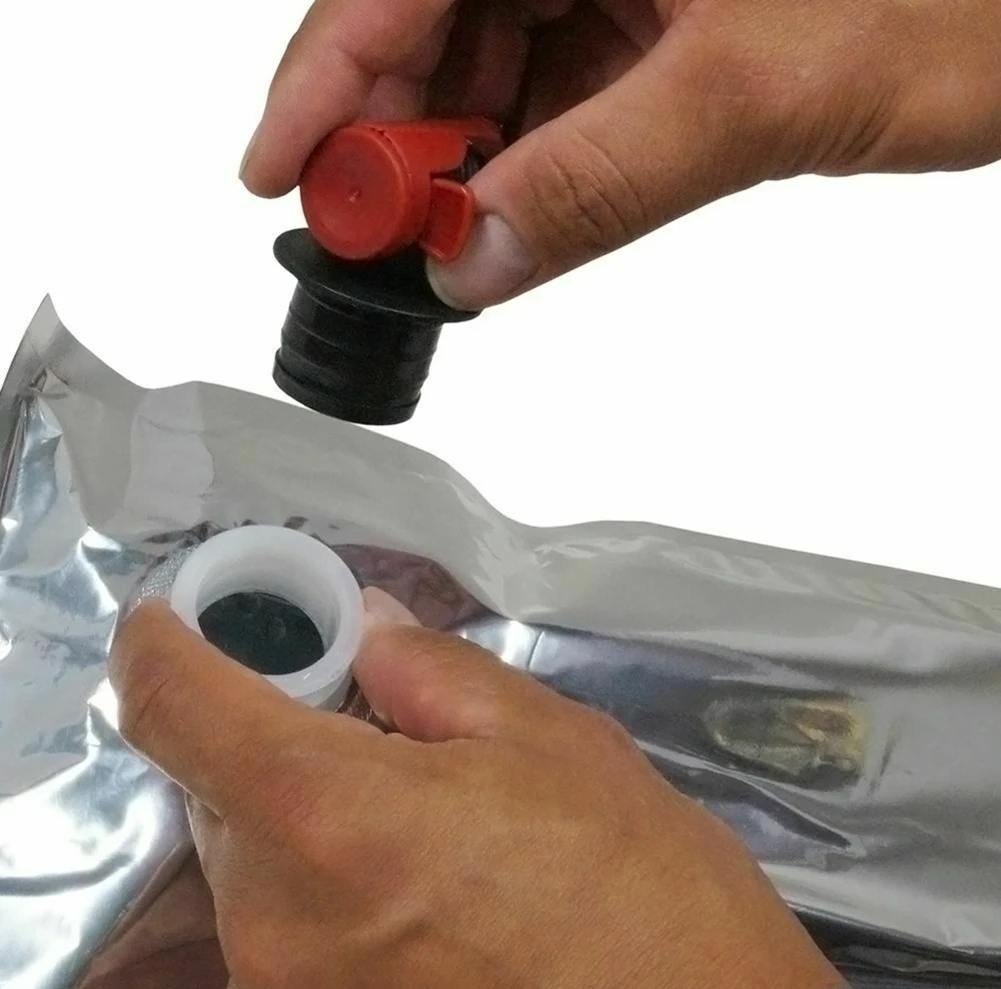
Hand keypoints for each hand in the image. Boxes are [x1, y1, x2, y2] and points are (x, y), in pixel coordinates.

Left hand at [109, 589, 843, 988]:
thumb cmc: (639, 891)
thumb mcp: (545, 735)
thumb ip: (429, 671)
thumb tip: (370, 632)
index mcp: (332, 817)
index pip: (180, 707)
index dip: (160, 644)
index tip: (168, 617)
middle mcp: (279, 922)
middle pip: (218, 782)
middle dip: (273, 725)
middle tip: (356, 704)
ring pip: (251, 854)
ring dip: (304, 804)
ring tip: (414, 799)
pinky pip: (284, 921)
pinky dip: (324, 871)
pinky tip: (417, 872)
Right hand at [239, 0, 1000, 307]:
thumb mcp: (763, 92)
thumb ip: (605, 180)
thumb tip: (474, 259)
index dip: (328, 76)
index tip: (280, 173)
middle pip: (437, 13)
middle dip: (396, 128)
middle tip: (368, 232)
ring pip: (494, 52)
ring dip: (459, 151)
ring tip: (437, 232)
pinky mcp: (660, 8)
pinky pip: (560, 79)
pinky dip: (528, 151)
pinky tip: (511, 206)